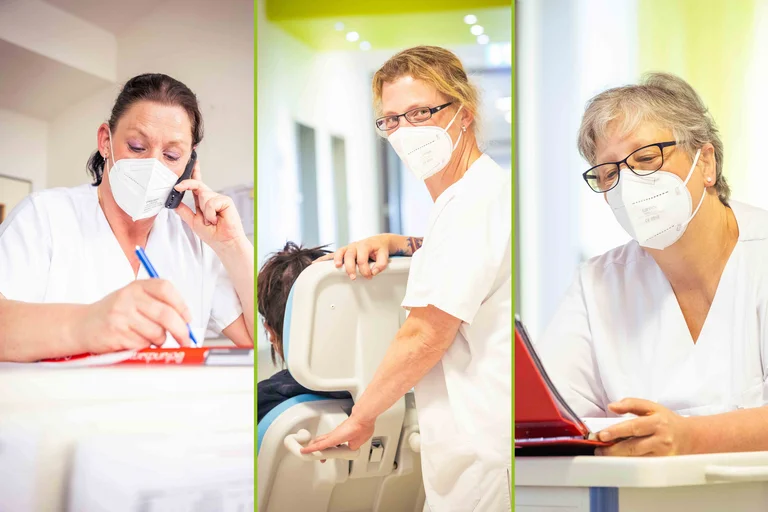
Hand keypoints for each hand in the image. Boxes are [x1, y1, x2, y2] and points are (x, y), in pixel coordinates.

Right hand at [76, 280, 192, 353]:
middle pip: (166, 314)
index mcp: (137, 286)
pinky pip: (142, 344)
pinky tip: (132, 340)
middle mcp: (129, 297)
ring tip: (147, 336)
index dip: (181, 305)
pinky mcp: (116, 332)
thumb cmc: (114, 313)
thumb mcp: (134, 299)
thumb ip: (158, 304)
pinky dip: (143, 346)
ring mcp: (121, 314)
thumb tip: (186, 321)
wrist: (81, 325)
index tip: (188, 319)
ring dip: (158, 340)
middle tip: (186, 339)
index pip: (166, 289)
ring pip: (156, 332)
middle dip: (181, 331)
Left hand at [173, 160, 246, 250]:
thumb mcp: (193, 222)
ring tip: (211, 221)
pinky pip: (211, 202)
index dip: (194, 173)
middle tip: (178, 186)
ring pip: (203, 196)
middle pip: (197, 185)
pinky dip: (211, 213)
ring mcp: (219, 199)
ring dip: (204, 212)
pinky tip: (216, 219)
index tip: (190, 163)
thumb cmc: (212, 234)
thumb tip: (174, 203)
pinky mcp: (225, 201)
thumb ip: (184, 211)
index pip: (197, 185)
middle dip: (187, 184)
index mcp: (203, 202)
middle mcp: (211, 198)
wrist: (224, 242)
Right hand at [300, 414, 375, 454]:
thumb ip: (350, 448)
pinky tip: (334, 447)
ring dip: (321, 447)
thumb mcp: (356, 444)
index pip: (320, 446)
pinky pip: (332, 438)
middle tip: (311, 456)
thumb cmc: (360, 428)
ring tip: (323, 455)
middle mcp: (334, 435)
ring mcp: (336, 432)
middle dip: (313, 449)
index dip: (311, 450)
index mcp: (335, 439)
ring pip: (325, 440)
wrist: (363, 418)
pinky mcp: (340, 430)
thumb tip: (349, 449)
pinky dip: (329, 444)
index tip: (303, 452)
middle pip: (319, 442)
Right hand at [314, 234, 392, 279]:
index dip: (365, 269)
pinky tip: (315, 264)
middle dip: (350, 267)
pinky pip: (331, 254)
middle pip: (350, 255)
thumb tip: (374, 271)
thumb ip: (381, 264)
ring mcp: (348, 248)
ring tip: (337, 267)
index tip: (369, 276)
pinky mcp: (343, 252)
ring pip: (340, 252)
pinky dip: (323, 259)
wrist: (378, 241)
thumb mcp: (385, 255)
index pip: (363, 259)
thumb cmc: (380, 249)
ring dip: (337, 260)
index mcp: (365, 245)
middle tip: (353, 277)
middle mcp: (355, 245)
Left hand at [595, 398, 691, 455]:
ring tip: (604, 452)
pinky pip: (641, 464)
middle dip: (613, 448)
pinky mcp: (661, 463)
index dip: (617, 431)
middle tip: (598, 447)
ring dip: (617, 457)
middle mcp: (661, 439)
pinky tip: (618, 458)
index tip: (602, 435)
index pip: (634, 426)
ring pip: (636, 458)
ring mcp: (662, 453)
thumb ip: (631, 404)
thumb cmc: (666, 420)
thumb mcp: (651, 406)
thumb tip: (612, 406)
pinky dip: (627, 462)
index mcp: (658, 422)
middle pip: (633, 446)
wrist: (688, 436)